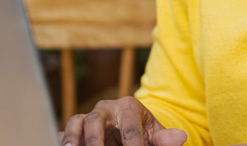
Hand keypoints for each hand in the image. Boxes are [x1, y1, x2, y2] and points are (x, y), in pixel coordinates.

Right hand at [61, 96, 187, 145]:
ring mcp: (89, 116)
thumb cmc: (145, 134)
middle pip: (97, 120)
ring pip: (77, 122)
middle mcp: (106, 108)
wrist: (131, 134)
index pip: (131, 129)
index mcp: (129, 107)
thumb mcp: (156, 136)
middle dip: (96, 141)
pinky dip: (65, 139)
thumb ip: (166, 139)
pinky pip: (68, 130)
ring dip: (73, 138)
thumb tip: (181, 137)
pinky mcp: (78, 126)